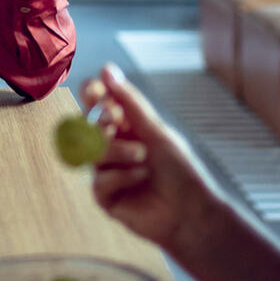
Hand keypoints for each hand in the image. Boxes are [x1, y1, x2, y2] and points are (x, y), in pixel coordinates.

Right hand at [82, 64, 221, 254]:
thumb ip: (129, 101)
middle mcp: (112, 147)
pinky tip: (141, 177)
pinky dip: (121, 175)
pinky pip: (100, 181)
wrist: (192, 211)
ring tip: (141, 156)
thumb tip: (106, 69)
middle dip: (99, 121)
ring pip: (92, 153)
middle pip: (87, 126)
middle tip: (114, 119)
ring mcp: (107, 172)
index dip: (92, 95)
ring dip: (117, 150)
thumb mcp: (155, 129)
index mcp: (124, 127)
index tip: (95, 89)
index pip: (98, 105)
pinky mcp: (106, 197)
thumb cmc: (180, 169)